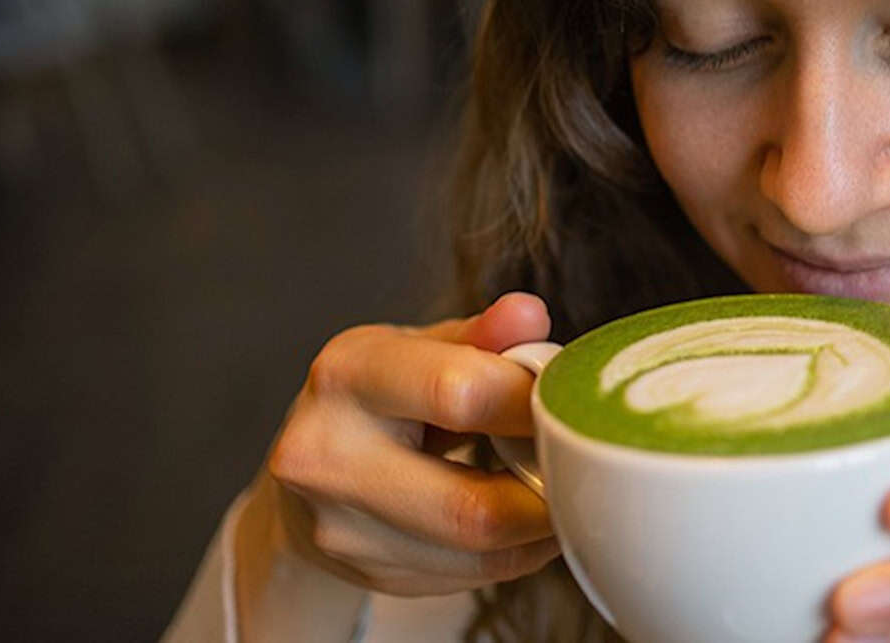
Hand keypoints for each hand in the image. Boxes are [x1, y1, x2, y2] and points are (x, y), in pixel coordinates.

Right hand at [259, 292, 562, 596]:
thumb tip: (530, 315)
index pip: (457, 394)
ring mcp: (342, 528)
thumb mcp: (419, 346)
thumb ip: (481, 335)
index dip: (530, 403)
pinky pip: (471, 575)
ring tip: (558, 487)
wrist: (308, 464)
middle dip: (546, 489)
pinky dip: (517, 550)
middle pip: (472, 507)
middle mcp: (326, 457)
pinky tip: (524, 519)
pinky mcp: (368, 571)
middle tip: (580, 463)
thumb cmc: (377, 394)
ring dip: (540, 527)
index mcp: (346, 377)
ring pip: (478, 553)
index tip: (562, 401)